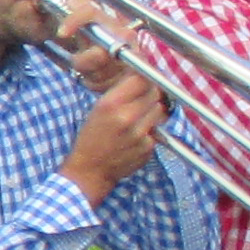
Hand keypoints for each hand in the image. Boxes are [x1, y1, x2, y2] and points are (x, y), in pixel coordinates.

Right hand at [62, 64, 168, 197]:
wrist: (90, 171)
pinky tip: (136, 136)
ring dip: (152, 110)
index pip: (140, 79)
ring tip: (138, 118)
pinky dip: (150, 130)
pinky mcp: (148, 147)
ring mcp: (139, 133)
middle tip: (141, 99)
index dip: (143, 77)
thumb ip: (120, 93)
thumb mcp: (98, 109)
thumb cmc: (91, 139)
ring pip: (159, 110)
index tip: (142, 80)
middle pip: (154, 92)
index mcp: (110, 104)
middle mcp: (126, 117)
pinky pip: (156, 130)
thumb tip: (142, 78)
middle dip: (150, 93)